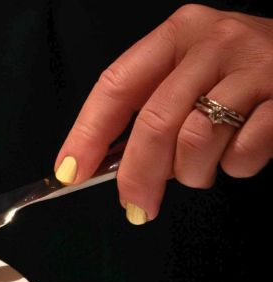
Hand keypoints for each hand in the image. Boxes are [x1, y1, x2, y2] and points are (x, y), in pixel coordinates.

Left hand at [55, 5, 271, 223]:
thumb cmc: (245, 71)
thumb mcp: (195, 70)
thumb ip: (155, 106)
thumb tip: (110, 164)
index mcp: (179, 33)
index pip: (117, 84)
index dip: (87, 133)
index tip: (69, 171)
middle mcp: (216, 43)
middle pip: (156, 120)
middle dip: (138, 174)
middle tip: (136, 205)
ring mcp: (257, 68)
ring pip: (197, 139)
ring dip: (192, 172)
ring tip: (202, 171)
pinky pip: (244, 151)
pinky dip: (236, 167)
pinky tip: (239, 155)